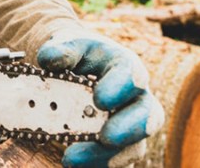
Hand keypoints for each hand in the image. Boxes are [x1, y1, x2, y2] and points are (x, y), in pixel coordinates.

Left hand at [37, 29, 164, 167]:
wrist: (73, 68)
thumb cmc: (74, 54)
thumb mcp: (67, 44)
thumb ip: (60, 49)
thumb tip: (51, 59)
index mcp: (124, 67)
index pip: (133, 75)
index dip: (120, 88)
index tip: (100, 99)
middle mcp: (135, 98)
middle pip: (148, 116)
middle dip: (128, 129)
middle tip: (106, 138)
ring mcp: (130, 125)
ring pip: (133, 146)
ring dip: (105, 156)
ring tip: (71, 158)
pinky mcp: (118, 147)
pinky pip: (116, 161)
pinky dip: (95, 165)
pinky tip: (75, 165)